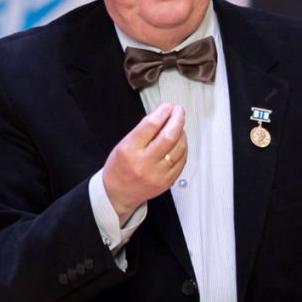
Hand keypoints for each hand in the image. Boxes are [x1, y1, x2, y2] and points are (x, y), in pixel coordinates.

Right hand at [101, 103, 186, 222]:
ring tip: (178, 127)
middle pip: (169, 136)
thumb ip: (143, 131)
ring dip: (182, 133)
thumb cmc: (119, 167)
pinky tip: (180, 142)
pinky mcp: (167, 181)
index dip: (163, 112)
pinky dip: (183, 148)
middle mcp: (144, 162)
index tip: (168, 106)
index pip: (151, 125)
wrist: (118, 194)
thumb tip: (163, 115)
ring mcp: (157, 174)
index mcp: (130, 150)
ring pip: (179, 148)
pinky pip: (182, 161)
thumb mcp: (123, 144)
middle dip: (177, 119)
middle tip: (179, 111)